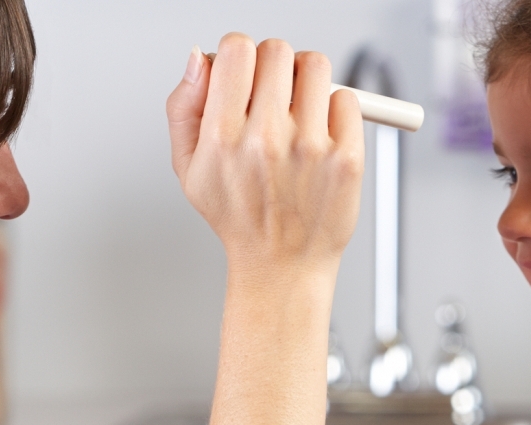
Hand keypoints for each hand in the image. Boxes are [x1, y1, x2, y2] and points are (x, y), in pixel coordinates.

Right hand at [166, 33, 364, 277]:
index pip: (236, 51)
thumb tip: (200, 59)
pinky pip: (346, 98)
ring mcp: (310, 149)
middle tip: (272, 92)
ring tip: (298, 107)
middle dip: (272, 65)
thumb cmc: (237, 217)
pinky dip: (335, 106)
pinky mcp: (346, 159)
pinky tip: (320, 131)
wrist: (281, 266)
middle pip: (276, 51)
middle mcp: (266, 140)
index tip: (243, 71)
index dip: (238, 53)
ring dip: (305, 78)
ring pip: (315, 66)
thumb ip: (184, 106)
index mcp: (223, 137)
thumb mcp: (188, 167)